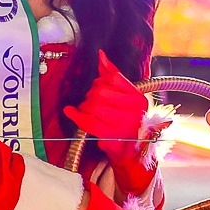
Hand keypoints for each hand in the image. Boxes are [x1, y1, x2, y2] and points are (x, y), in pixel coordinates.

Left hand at [64, 52, 149, 168]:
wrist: (135, 153)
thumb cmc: (130, 124)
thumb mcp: (128, 99)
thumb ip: (115, 76)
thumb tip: (101, 56)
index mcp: (139, 98)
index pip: (114, 77)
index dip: (100, 79)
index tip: (96, 85)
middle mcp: (133, 110)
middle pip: (101, 90)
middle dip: (91, 94)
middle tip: (91, 101)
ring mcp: (122, 124)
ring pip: (93, 105)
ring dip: (84, 106)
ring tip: (87, 110)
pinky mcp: (109, 136)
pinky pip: (87, 121)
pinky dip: (75, 115)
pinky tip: (71, 112)